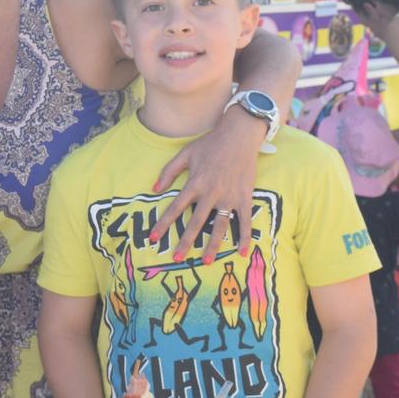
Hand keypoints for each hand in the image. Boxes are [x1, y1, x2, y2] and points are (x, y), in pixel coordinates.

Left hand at [150, 109, 262, 263]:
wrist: (239, 135)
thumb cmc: (210, 143)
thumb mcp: (185, 154)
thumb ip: (168, 172)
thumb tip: (154, 189)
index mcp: (195, 184)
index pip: (175, 208)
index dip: (163, 224)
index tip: (153, 238)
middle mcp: (211, 193)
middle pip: (195, 223)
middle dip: (185, 242)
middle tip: (176, 258)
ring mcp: (229, 197)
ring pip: (220, 226)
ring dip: (213, 246)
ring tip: (206, 262)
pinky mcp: (245, 197)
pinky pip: (245, 221)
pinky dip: (244, 237)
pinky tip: (242, 252)